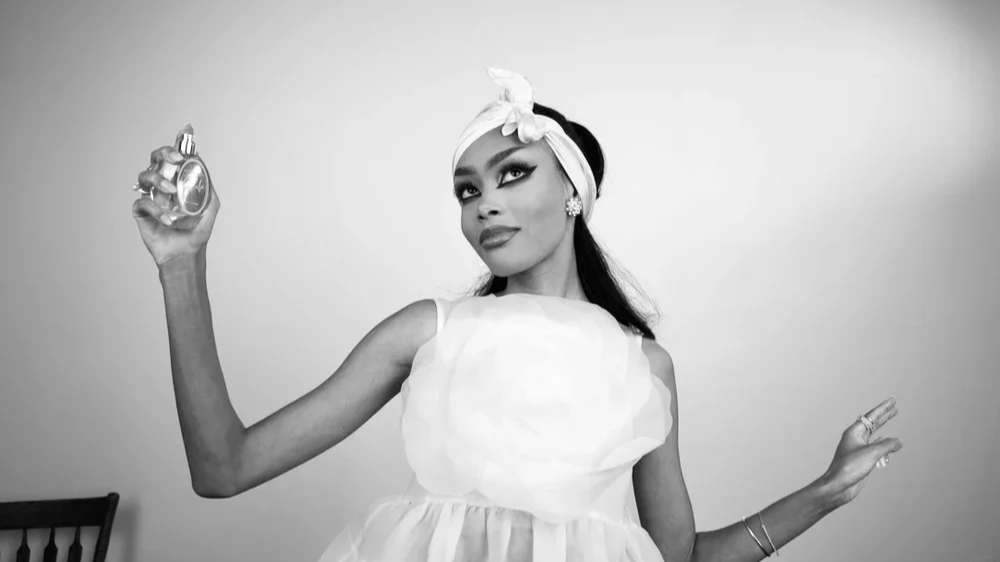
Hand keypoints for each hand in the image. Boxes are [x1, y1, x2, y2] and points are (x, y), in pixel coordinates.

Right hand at [132, 125, 220, 267]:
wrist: (185, 255)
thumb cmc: (196, 232)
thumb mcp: (210, 208)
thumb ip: (208, 187)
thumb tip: (201, 164)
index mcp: (178, 182)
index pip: (174, 158)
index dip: (177, 144)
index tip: (186, 132)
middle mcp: (162, 186)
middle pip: (156, 159)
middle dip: (164, 152)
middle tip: (175, 158)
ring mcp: (150, 197)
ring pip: (145, 175)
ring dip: (158, 180)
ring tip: (171, 193)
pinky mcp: (141, 212)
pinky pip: (142, 202)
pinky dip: (157, 210)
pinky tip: (169, 220)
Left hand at [819, 396, 902, 508]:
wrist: (838, 486)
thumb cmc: (849, 468)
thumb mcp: (872, 453)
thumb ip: (887, 445)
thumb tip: (899, 441)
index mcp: (854, 432)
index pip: (871, 416)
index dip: (883, 408)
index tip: (893, 400)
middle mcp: (855, 438)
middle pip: (872, 422)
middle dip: (884, 414)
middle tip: (895, 406)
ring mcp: (858, 448)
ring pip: (874, 433)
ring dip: (884, 426)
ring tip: (891, 417)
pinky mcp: (862, 459)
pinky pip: (875, 446)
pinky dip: (882, 441)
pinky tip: (887, 440)